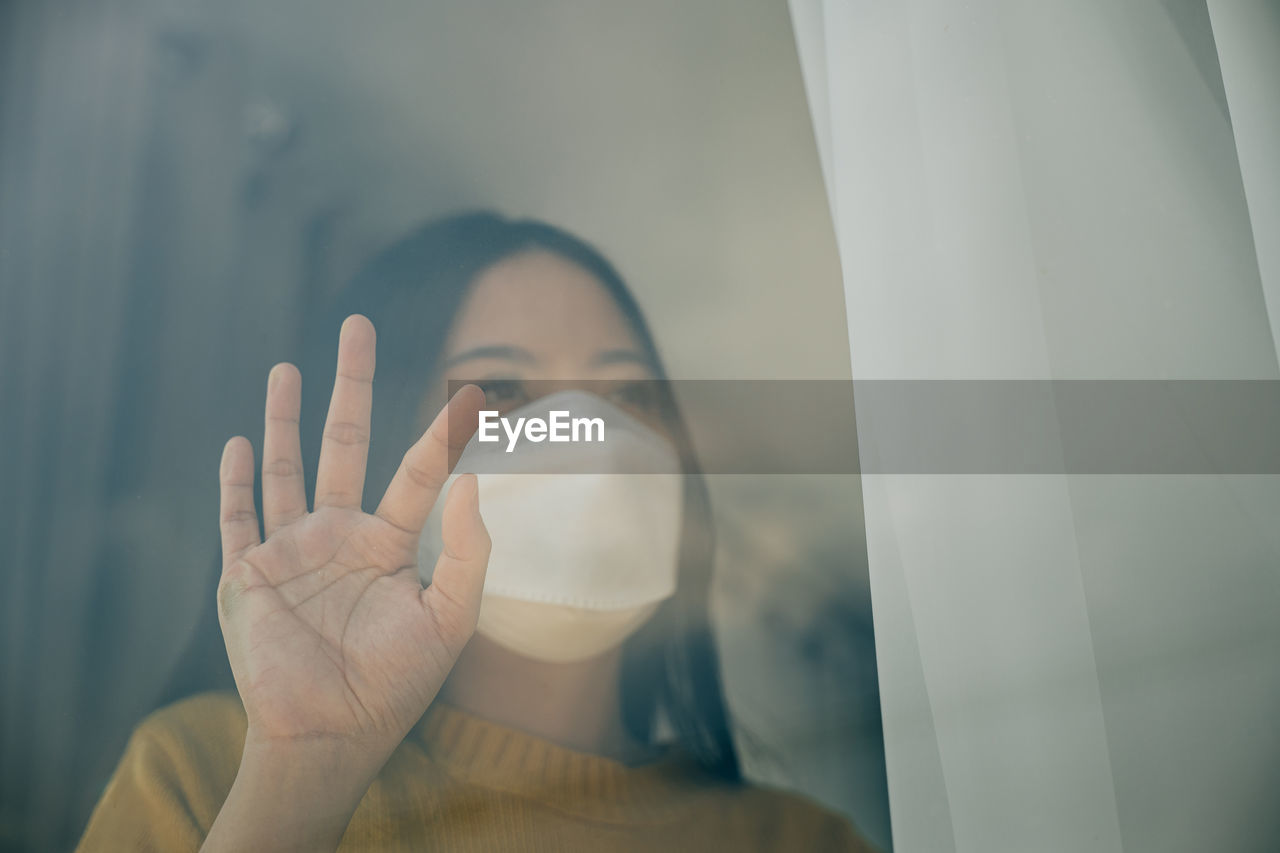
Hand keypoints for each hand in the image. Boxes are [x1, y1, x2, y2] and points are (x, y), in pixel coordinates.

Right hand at [216, 314, 488, 759]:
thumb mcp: (451, 619)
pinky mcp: (247, 573)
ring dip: (285, 419)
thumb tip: (471, 483)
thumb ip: (467, 551)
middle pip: (344, 444)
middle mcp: (339, 536)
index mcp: (388, 544)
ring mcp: (290, 551)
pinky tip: (238, 443)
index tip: (468, 392)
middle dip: (350, 387)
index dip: (442, 433)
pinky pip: (237, 518)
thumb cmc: (397, 684)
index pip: (418, 472)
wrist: (331, 734)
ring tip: (289, 369)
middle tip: (358, 327)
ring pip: (285, 468)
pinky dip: (235, 481)